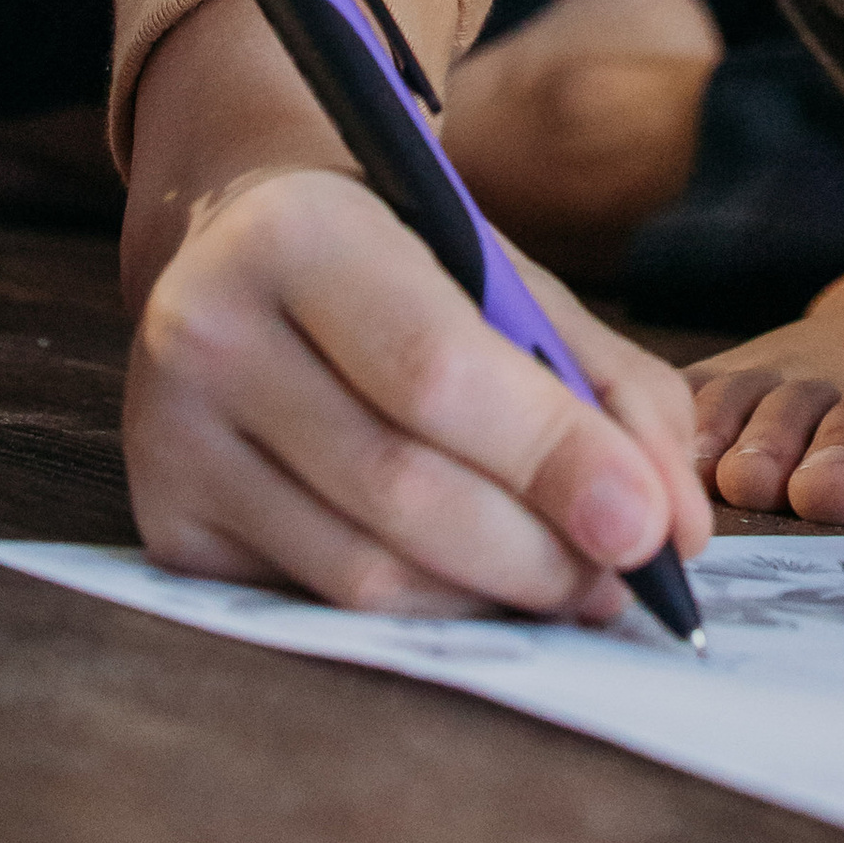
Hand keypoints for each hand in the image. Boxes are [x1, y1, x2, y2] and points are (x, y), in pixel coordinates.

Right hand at [120, 0, 709, 619]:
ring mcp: (170, 438)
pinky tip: (476, 584)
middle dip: (540, 552)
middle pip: (402, 488)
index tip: (648, 529)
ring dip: (494, 597)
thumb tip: (674, 528)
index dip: (551, 458)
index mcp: (299, 231)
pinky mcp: (169, 528)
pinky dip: (424, 611)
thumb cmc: (400, 258)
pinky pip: (321, 606)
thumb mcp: (505, 274)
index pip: (435, 370)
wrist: (238, 241)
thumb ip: (607, 384)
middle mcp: (207, 329)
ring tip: (572, 583)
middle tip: (626, 576)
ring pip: (364, 572)